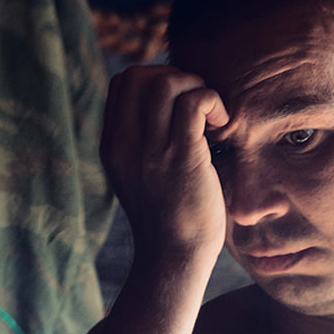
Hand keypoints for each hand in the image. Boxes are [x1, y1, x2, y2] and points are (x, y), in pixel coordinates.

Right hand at [102, 65, 228, 270]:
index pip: (122, 83)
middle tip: (196, 108)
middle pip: (140, 75)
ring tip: (209, 118)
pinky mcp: (180, 157)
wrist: (173, 258)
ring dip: (195, 88)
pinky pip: (193, 102)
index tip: (178, 107)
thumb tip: (170, 109)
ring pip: (166, 83)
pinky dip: (212, 102)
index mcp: (113, 145)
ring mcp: (150, 150)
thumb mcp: (140, 176)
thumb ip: (143, 143)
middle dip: (175, 77)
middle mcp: (125, 143)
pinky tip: (220, 127)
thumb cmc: (169, 219)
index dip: (155, 80)